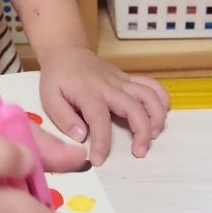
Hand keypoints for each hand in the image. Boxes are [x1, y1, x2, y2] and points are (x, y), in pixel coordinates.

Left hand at [39, 46, 169, 164]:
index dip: (102, 143)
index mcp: (88, 93)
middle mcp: (109, 87)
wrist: (66, 52)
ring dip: (156, 117)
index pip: (99, 120)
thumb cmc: (57, 77)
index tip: (99, 161)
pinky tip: (161, 115)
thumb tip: (81, 136)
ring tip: (152, 136)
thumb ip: (64, 118)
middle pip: (134, 107)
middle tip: (139, 152)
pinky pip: (152, 85)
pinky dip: (162, 99)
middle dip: (141, 132)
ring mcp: (122, 81)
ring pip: (149, 95)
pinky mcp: (129, 79)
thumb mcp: (49, 97)